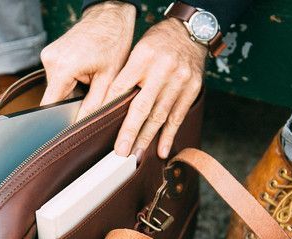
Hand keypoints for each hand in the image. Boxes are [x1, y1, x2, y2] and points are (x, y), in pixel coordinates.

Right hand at [40, 2, 135, 119]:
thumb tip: (82, 126)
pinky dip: (69, 80)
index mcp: (62, 68)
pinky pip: (57, 76)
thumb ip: (93, 105)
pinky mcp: (50, 53)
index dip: (58, 119)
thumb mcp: (108, 79)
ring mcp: (48, 55)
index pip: (50, 106)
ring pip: (56, 87)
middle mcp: (50, 61)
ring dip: (71, 90)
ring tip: (90, 79)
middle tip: (91, 95)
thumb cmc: (113, 42)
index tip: (68, 127)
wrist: (110, 15)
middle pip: (54, 97)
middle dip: (71, 101)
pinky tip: (84, 72)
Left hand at [107, 18, 206, 158]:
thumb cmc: (158, 43)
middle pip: (142, 106)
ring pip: (160, 115)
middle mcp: (163, 69)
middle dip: (130, 131)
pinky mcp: (192, 89)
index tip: (99, 127)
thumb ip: (126, 74)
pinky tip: (161, 150)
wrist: (191, 31)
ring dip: (147, 138)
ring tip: (135, 154)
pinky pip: (178, 117)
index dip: (110, 108)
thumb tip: (107, 105)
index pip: (122, 87)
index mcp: (144, 56)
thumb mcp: (138, 49)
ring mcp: (180, 80)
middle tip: (120, 152)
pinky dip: (169, 136)